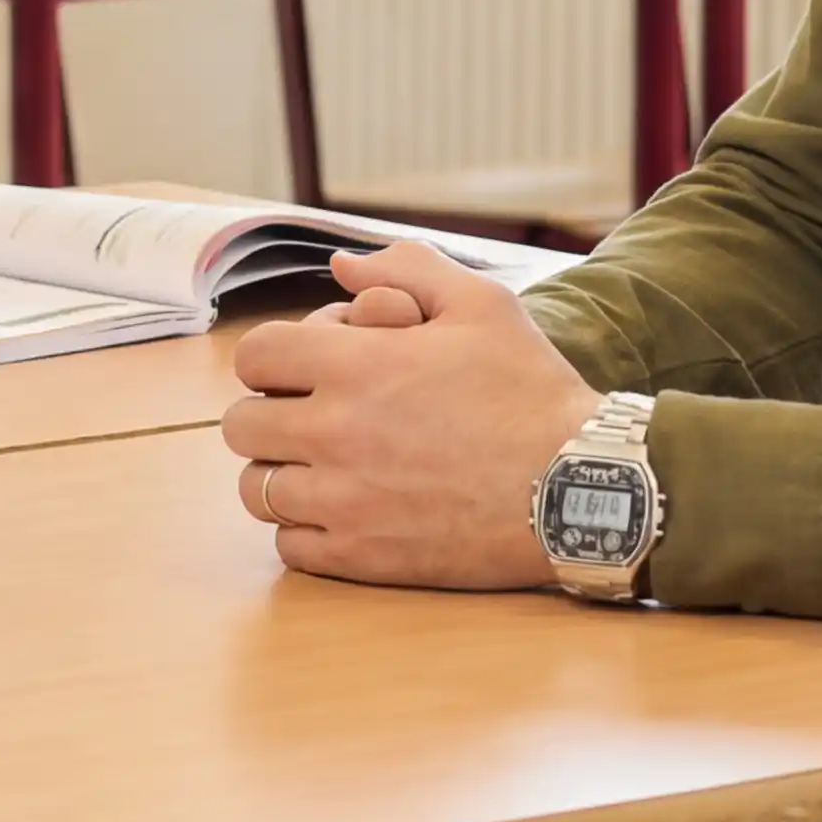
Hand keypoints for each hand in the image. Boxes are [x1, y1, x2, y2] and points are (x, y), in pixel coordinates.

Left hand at [220, 242, 603, 591]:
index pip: (253, 357)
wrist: (579, 487)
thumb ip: (405, 268)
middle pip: (242, 426)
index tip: (305, 368)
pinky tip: (344, 511)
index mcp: (354, 367)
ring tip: (326, 467)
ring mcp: (343, 501)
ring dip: (283, 473)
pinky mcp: (362, 557)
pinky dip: (304, 529)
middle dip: (271, 412)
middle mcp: (334, 433)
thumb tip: (339, 265)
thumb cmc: (532, 390)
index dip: (274, 357)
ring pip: (257, 489)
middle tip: (312, 416)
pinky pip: (289, 545)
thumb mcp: (481, 304)